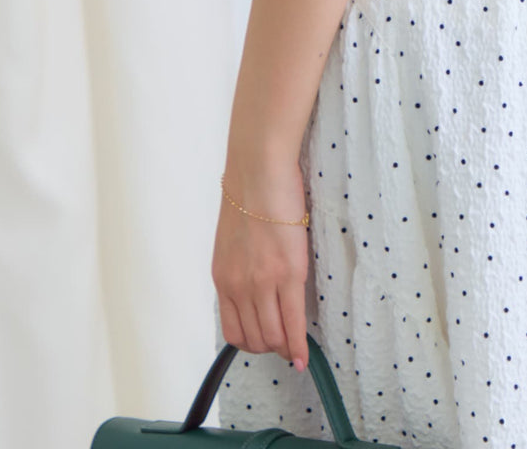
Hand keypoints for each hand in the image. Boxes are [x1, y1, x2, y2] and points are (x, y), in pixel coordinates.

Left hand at [212, 159, 310, 371]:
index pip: (233, 330)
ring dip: (285, 347)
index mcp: (223, 278)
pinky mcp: (287, 273)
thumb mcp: (233, 240)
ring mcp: (262, 283)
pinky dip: (298, 345)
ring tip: (296, 345)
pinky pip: (292, 321)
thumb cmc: (250, 194)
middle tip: (286, 344)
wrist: (259, 170)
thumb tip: (256, 282)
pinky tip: (303, 356)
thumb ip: (241, 266)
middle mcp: (238, 287)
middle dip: (270, 348)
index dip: (252, 343)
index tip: (267, 344)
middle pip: (253, 338)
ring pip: (271, 336)